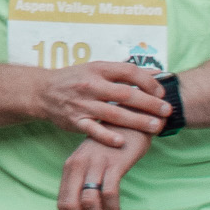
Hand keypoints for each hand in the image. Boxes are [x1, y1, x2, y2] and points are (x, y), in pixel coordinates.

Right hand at [35, 61, 168, 145]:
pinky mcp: (75, 121)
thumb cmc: (76, 79)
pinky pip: (93, 130)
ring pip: (114, 114)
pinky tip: (121, 141)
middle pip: (126, 94)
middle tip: (167, 111)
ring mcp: (83, 104)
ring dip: (137, 121)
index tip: (161, 92)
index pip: (129, 72)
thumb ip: (125, 72)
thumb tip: (158, 73)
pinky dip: (107, 136)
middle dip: (149, 103)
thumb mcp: (97, 68)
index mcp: (98, 69)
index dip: (148, 81)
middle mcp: (91, 85)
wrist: (42, 91)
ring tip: (156, 126)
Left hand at [58, 131, 150, 209]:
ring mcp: (95, 165)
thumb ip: (85, 182)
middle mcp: (78, 166)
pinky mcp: (114, 164)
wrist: (130, 121)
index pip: (62, 204)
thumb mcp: (92, 162)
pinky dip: (112, 209)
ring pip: (89, 203)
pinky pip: (109, 193)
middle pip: (72, 206)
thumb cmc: (112, 147)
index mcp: (70, 168)